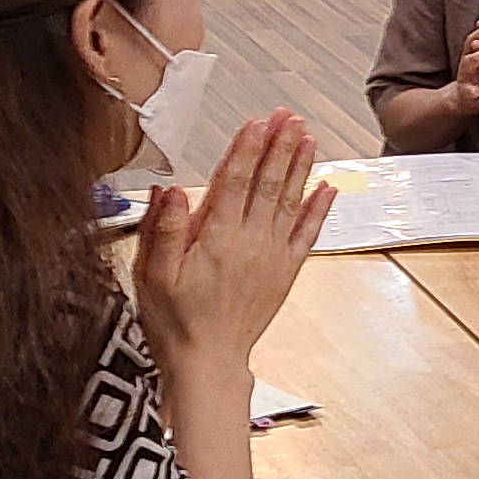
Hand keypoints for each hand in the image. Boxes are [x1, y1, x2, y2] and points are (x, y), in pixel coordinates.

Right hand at [134, 111, 333, 372]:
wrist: (207, 363)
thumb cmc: (175, 322)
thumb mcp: (152, 275)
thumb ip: (162, 229)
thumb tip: (169, 189)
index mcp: (217, 239)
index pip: (234, 181)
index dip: (246, 148)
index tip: (257, 122)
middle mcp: (251, 242)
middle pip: (267, 183)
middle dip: (278, 146)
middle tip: (289, 116)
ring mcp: (272, 256)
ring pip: (289, 201)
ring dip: (299, 166)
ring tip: (306, 136)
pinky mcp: (285, 272)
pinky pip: (307, 235)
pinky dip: (318, 209)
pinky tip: (326, 187)